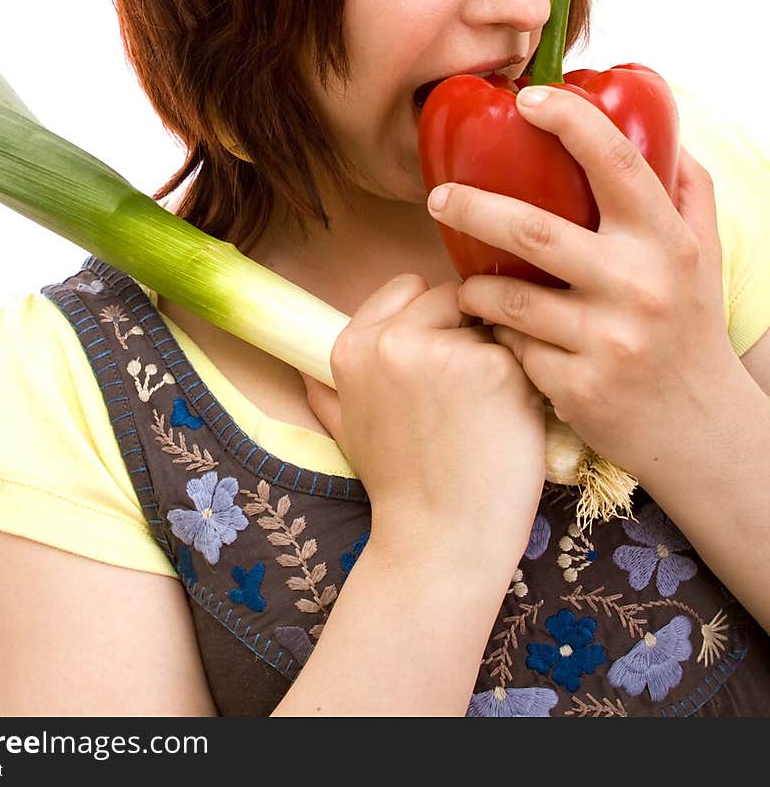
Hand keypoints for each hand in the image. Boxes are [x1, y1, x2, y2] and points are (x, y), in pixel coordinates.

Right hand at [301, 273, 545, 562]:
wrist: (439, 542)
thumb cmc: (399, 488)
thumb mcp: (347, 429)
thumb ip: (328, 389)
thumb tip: (306, 366)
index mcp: (352, 347)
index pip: (409, 286)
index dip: (432, 317)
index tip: (439, 356)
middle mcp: (392, 341)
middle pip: (453, 298)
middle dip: (467, 332)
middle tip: (468, 391)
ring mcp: (446, 352)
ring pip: (489, 326)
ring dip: (497, 357)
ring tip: (485, 413)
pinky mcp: (496, 369)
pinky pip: (521, 354)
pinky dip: (524, 384)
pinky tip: (508, 422)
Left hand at [426, 84, 737, 480]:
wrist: (701, 432)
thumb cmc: (692, 327)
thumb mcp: (703, 254)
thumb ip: (682, 187)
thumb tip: (658, 119)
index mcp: (666, 243)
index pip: (617, 163)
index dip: (570, 121)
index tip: (527, 99)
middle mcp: (640, 288)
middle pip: (535, 232)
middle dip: (474, 207)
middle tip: (438, 197)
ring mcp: (608, 342)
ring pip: (510, 299)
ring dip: (472, 287)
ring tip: (461, 281)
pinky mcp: (579, 388)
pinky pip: (514, 349)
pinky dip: (499, 337)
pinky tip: (497, 335)